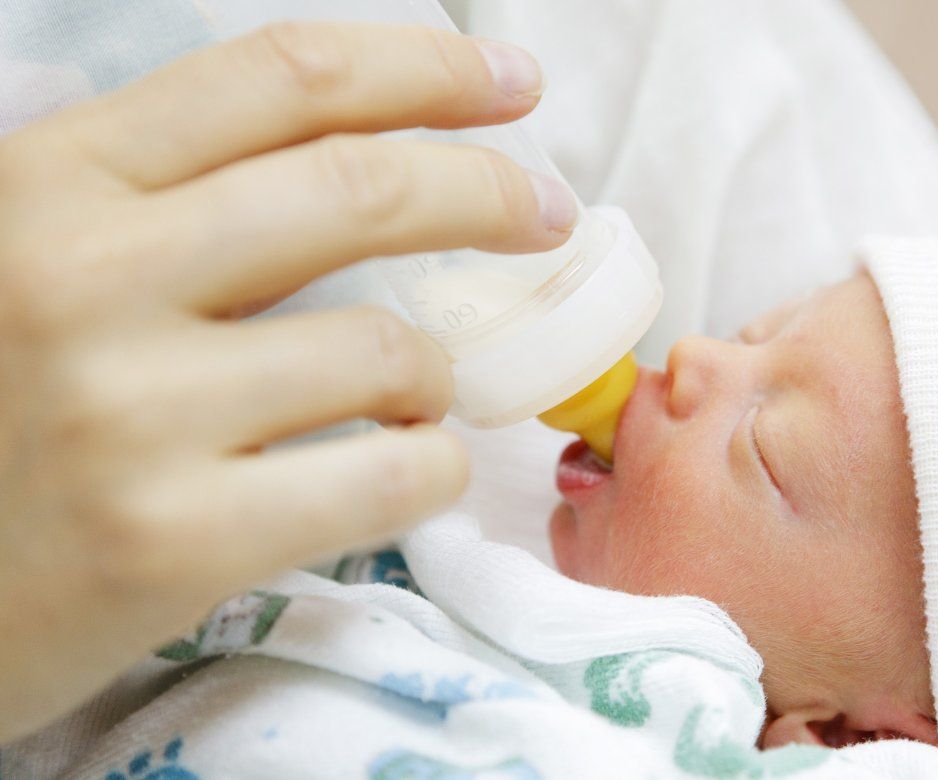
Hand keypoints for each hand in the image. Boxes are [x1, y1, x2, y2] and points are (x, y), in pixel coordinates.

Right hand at [0, 21, 573, 739]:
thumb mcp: (34, 258)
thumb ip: (165, 200)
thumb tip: (369, 151)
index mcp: (54, 182)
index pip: (283, 79)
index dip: (426, 68)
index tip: (513, 84)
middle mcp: (83, 276)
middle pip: (361, 189)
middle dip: (488, 191)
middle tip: (544, 212)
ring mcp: (127, 413)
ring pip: (389, 351)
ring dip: (437, 373)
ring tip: (411, 397)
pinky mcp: (169, 541)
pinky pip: (389, 478)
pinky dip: (432, 468)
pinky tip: (407, 469)